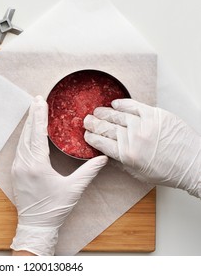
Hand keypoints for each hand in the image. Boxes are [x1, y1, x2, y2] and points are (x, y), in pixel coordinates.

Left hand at [10, 96, 107, 255]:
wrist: (35, 226)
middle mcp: (23, 163)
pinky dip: (25, 137)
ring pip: (21, 140)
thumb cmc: (54, 208)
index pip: (38, 134)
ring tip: (33, 111)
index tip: (40, 101)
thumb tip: (103, 158)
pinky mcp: (16, 172)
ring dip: (28, 125)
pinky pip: (19, 149)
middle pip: (27, 133)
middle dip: (32, 115)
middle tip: (36, 100)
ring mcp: (17, 167)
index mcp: (36, 165)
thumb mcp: (73, 189)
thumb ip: (88, 172)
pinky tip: (29, 132)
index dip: (40, 116)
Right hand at [84, 99, 200, 196]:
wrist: (192, 164)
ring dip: (104, 112)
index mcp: (127, 155)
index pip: (101, 142)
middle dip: (93, 123)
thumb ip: (121, 162)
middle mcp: (133, 138)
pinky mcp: (155, 115)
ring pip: (117, 115)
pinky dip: (123, 104)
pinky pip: (134, 106)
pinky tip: (115, 104)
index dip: (91, 137)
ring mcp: (144, 125)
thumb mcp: (138, 173)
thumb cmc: (169, 171)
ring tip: (98, 111)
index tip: (87, 134)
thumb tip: (107, 153)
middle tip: (87, 120)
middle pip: (106, 127)